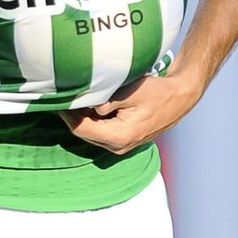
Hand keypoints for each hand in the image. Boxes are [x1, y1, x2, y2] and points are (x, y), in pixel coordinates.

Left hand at [59, 72, 201, 154]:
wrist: (179, 97)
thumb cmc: (157, 92)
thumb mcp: (131, 91)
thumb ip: (107, 100)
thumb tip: (87, 105)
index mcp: (120, 136)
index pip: (82, 129)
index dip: (67, 114)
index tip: (58, 98)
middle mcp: (118, 146)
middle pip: (83, 132)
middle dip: (73, 114)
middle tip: (65, 93)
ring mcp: (120, 145)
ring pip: (90, 132)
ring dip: (82, 116)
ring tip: (79, 95)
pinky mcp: (122, 140)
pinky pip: (100, 131)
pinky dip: (92, 118)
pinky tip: (93, 102)